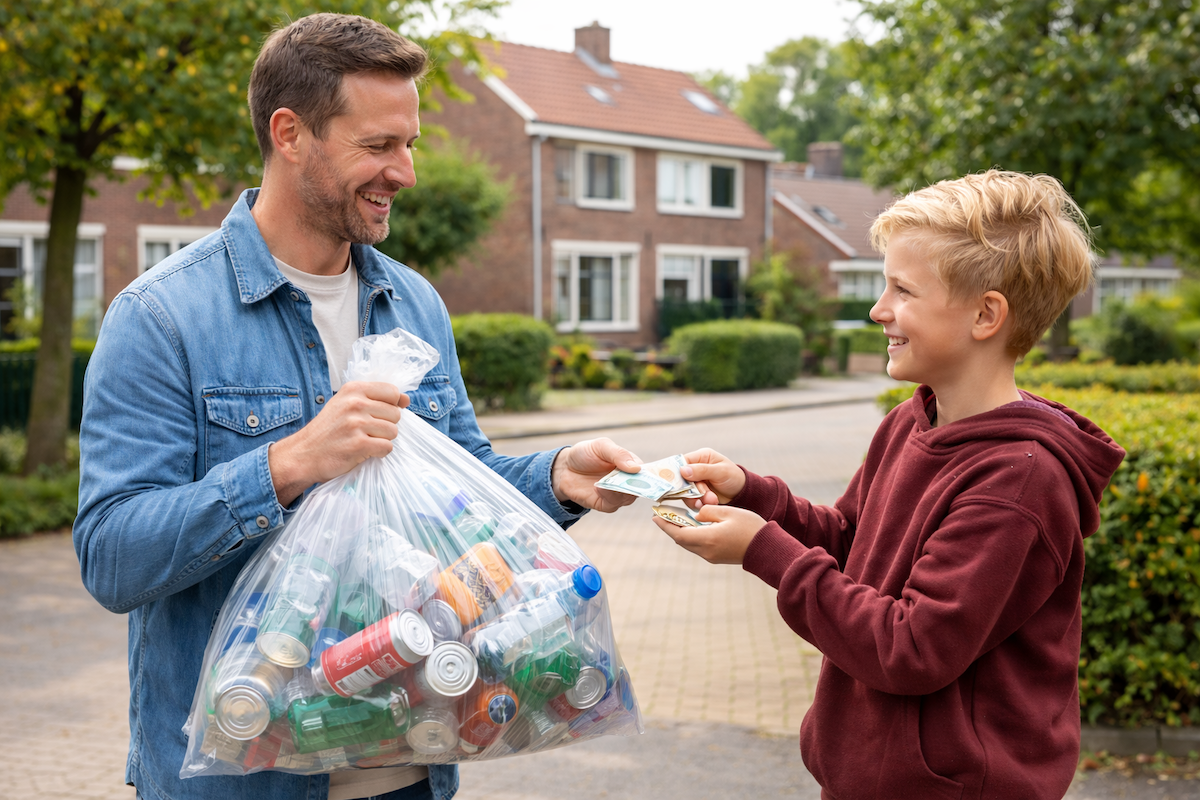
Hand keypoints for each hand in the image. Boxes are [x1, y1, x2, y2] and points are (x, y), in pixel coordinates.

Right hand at [269, 381, 409, 505]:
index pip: (392, 392)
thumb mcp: (345, 404)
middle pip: (395, 414)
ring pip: (393, 431)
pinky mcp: (358, 444)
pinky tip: (364, 452)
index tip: (378, 415)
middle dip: (385, 426)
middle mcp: (355, 403)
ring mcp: (356, 424)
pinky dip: (379, 453)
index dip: (391, 406)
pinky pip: (387, 447)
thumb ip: (376, 399)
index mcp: (353, 389)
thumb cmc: (328, 430)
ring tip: (364, 441)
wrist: (303, 454)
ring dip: (382, 440)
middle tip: (366, 432)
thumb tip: (406, 400)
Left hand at [551, 437, 641, 512]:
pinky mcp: (605, 503)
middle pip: (641, 488)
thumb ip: (618, 454)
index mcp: (631, 464)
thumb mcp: (601, 446)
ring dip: (621, 491)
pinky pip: (612, 504)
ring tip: (609, 483)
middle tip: (630, 481)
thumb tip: (637, 468)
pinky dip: (608, 496)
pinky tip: (599, 487)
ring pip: (628, 498)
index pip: (647, 472)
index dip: (651, 475)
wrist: (564, 468)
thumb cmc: (585, 454)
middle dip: (638, 486)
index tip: (649, 476)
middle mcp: (627, 481)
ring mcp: (617, 493)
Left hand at [652, 504, 764, 564]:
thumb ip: (708, 511)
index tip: (654, 515)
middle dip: (670, 527)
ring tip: (674, 518)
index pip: (678, 533)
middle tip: (661, 514)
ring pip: (689, 544)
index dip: (665, 525)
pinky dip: (691, 536)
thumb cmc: (750, 527)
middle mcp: (706, 551)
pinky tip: (691, 526)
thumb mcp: (728, 512)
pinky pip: (698, 547)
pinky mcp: (717, 557)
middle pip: (681, 540)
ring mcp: (711, 556)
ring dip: (680, 532)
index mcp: (707, 539)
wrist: (767, 548)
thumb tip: (696, 514)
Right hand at [679, 448, 745, 505]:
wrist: (742, 494)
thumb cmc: (734, 477)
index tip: (678, 482)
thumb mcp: (721, 472)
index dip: (677, 472)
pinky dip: (698, 503)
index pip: (681, 461)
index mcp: (701, 457)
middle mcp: (695, 469)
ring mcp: (695, 482)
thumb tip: (683, 470)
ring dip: (697, 498)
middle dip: (692, 489)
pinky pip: (690, 500)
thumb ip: (702, 470)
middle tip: (703, 494)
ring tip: (712, 500)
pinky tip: (708, 503)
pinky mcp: (696, 494)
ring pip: (685, 491)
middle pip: (681, 479)